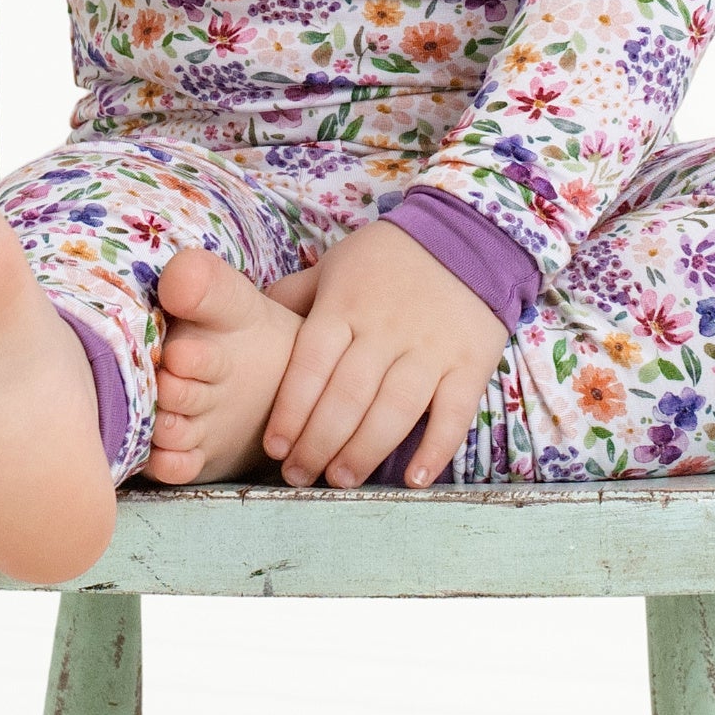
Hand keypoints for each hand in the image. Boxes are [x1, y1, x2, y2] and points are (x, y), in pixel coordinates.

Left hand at [260, 219, 508, 489]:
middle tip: (299, 476)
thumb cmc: (387, 258)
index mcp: (345, 305)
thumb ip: (295, 297)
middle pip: (347, 395)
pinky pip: (453, 413)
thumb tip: (244, 321)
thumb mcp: (335, 264)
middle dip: (318, 443)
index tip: (274, 447)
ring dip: (364, 451)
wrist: (464, 235)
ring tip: (341, 480)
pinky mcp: (470, 363)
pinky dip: (434, 449)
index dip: (290, 410)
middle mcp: (385, 328)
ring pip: (393, 410)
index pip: (310, 365)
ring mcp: (430, 347)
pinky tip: (412, 480)